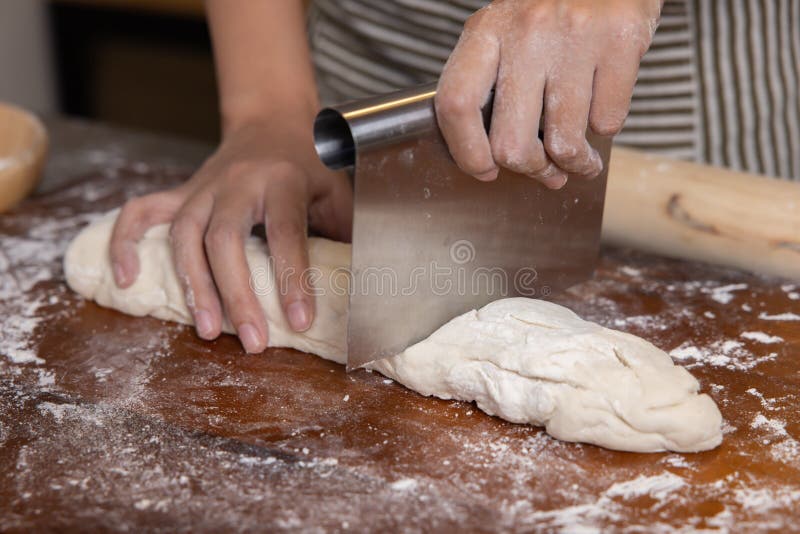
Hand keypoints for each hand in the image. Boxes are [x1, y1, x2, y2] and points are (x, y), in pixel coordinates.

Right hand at [109, 118, 352, 352]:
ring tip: (209, 330)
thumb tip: (361, 288)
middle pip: (226, 239)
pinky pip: (140, 213)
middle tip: (253, 342)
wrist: (272, 120)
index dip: (292, 278)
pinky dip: (126, 243)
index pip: (285, 233)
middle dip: (238, 294)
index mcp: (283, 180)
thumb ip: (342, 233)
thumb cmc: (310, 164)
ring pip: (184, 234)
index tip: (300, 321)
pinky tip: (128, 280)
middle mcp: (237, 182)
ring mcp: (203, 187)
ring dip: (193, 284)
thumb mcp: (337, 191)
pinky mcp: (181, 193)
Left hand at [436, 0, 660, 186]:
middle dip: (531, 169)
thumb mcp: (507, 31)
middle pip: (511, 142)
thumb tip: (497, 158)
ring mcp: (575, 36)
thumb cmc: (551, 6)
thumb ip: (494, 83)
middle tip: (545, 171)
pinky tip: (600, 111)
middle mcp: (526, 32)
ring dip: (575, 164)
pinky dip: (604, 129)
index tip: (485, 169)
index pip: (456, 105)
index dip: (467, 152)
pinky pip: (608, 121)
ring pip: (564, 143)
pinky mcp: (620, 41)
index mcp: (487, 31)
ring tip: (580, 160)